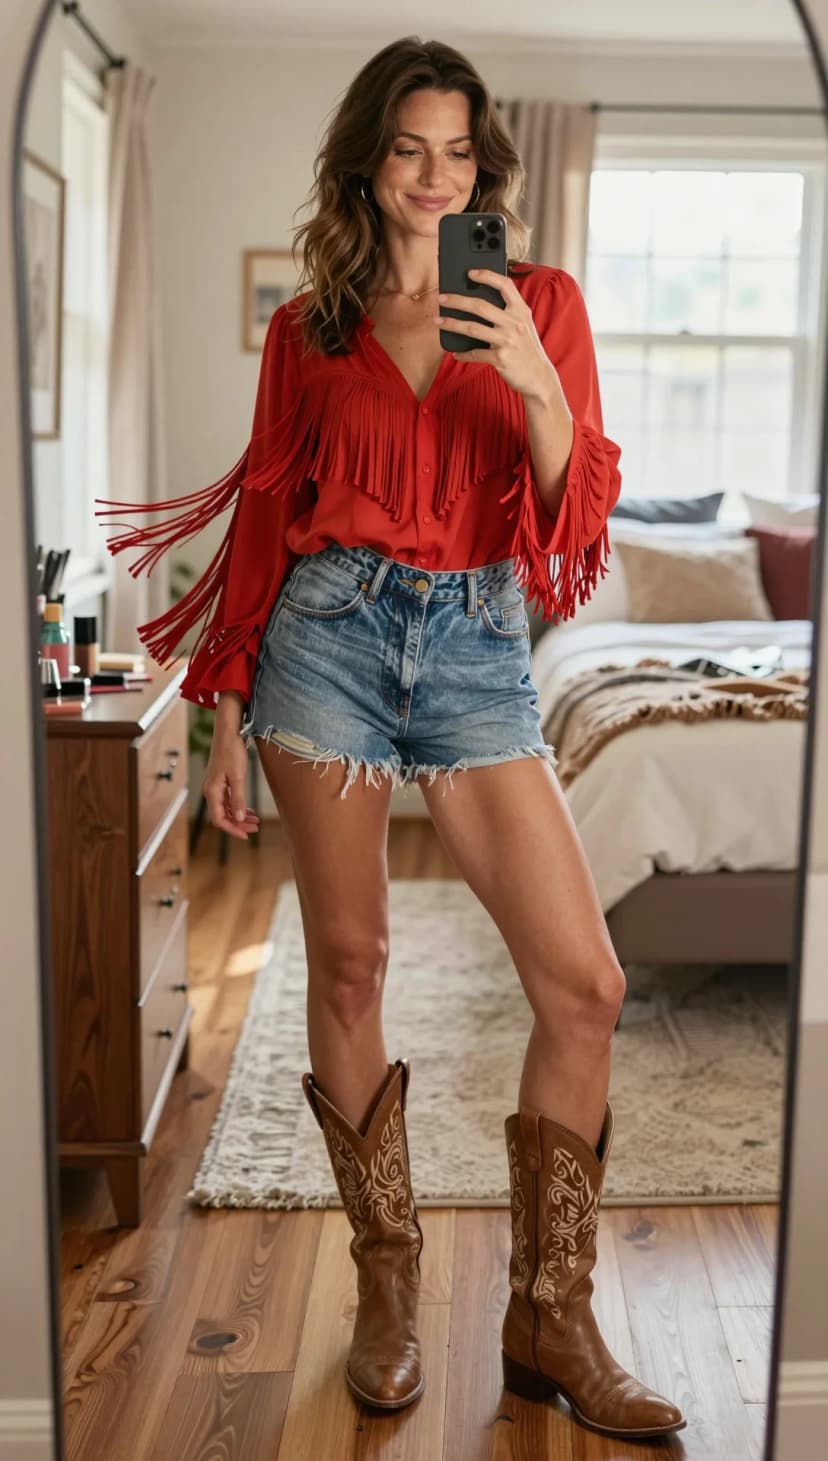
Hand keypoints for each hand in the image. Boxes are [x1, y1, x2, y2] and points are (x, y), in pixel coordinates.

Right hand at [203, 724, 260, 840]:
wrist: (228, 732)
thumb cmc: (231, 751)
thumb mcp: (237, 777)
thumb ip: (238, 798)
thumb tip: (238, 818)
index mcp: (212, 791)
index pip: (219, 819)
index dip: (232, 829)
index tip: (246, 835)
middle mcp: (211, 791)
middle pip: (223, 816)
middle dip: (238, 824)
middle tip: (255, 827)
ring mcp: (216, 786)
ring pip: (227, 808)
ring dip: (240, 816)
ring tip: (255, 820)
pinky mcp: (222, 781)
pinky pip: (228, 800)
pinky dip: (239, 806)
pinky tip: (248, 809)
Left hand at [434, 267, 558, 400]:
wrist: (539, 377)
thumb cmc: (527, 349)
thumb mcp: (524, 325)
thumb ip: (508, 313)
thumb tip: (478, 304)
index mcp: (521, 311)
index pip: (505, 285)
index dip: (487, 276)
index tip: (470, 273)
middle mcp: (514, 323)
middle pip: (480, 306)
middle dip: (457, 300)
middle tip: (441, 298)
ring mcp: (507, 340)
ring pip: (472, 328)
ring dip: (452, 323)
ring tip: (438, 321)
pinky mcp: (501, 358)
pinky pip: (475, 353)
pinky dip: (463, 353)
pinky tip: (455, 353)